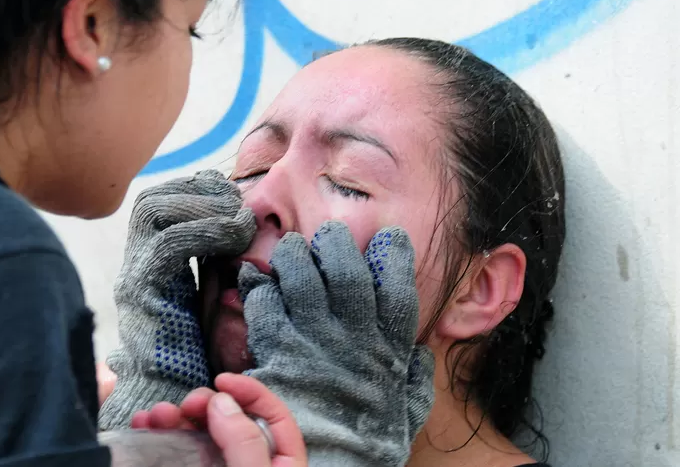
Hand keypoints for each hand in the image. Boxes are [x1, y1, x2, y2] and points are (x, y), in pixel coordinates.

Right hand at [98, 170, 255, 429]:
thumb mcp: (215, 294)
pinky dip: (204, 229)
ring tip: (239, 220)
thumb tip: (245, 221)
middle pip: (151, 200)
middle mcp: (136, 265)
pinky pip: (167, 243)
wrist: (177, 400)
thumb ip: (220, 260)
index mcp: (152, 263)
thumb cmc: (203, 354)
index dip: (196, 188)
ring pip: (153, 211)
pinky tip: (234, 236)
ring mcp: (135, 277)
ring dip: (203, 206)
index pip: (161, 202)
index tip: (233, 195)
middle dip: (197, 190)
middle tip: (235, 202)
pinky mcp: (141, 294)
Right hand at [131, 373, 307, 466]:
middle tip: (185, 405)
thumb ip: (244, 444)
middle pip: (232, 422)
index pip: (275, 417)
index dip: (250, 393)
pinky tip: (143, 427)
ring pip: (200, 436)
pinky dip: (160, 436)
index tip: (221, 380)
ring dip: (175, 419)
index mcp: (282, 465)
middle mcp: (251, 465)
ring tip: (155, 415)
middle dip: (206, 404)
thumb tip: (222, 401)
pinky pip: (177, 453)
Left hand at [240, 221, 434, 465]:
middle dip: (337, 245)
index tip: (387, 237)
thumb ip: (415, 380)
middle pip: (347, 275)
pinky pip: (267, 307)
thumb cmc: (367, 445)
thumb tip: (421, 354)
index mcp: (388, 352)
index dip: (395, 258)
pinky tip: (258, 285)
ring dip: (294, 257)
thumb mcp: (406, 414)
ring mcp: (315, 344)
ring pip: (303, 280)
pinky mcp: (278, 352)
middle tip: (328, 235)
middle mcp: (353, 340)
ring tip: (290, 250)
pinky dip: (260, 291)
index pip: (399, 293)